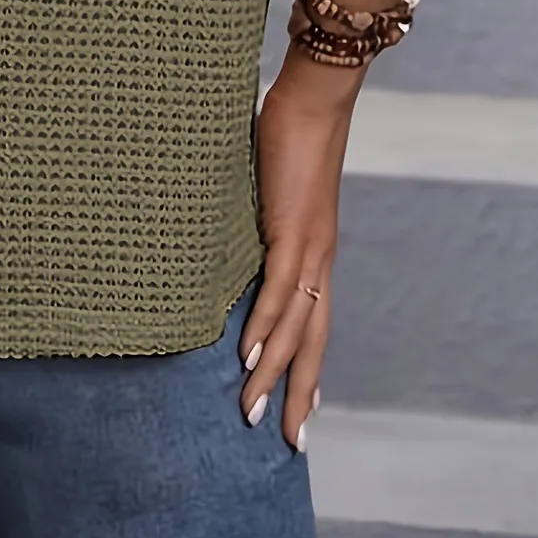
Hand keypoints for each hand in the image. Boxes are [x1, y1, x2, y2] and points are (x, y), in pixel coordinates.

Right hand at [238, 50, 361, 448]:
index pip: (314, 323)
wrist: (316, 96)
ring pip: (295, 326)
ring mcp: (309, 247)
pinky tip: (249, 355)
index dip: (307, 368)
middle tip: (286, 441)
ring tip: (250, 411)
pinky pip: (278, 290)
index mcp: (314, 250)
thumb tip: (220, 227)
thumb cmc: (289, 130)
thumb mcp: (266, 186)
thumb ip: (252, 213)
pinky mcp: (293, 230)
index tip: (299, 408)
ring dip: (274, 373)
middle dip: (298, 393)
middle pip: (313, 341)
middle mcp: (318, 258)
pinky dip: (264, 326)